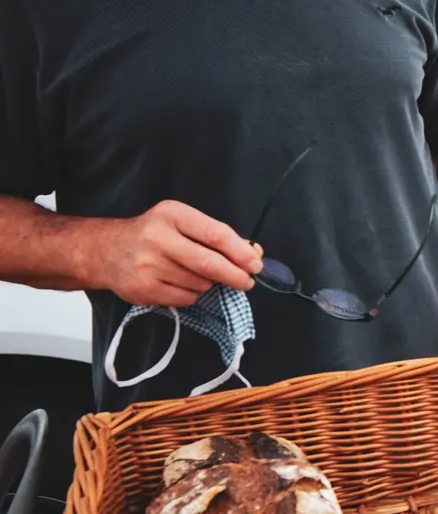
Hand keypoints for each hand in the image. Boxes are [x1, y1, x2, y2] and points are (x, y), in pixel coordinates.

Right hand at [95, 200, 261, 307]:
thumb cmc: (152, 234)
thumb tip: (253, 254)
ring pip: (199, 283)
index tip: (255, 264)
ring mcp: (147, 266)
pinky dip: (192, 295)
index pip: (216, 234)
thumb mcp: (181, 222)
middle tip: (247, 282)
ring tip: (197, 275)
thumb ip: (216, 235)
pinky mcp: (142, 289)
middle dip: (235, 275)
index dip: (240, 252)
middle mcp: (157, 238)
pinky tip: (180, 284)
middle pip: (209, 263)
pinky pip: (185, 298)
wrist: (105, 251)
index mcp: (172, 215)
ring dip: (209, 284)